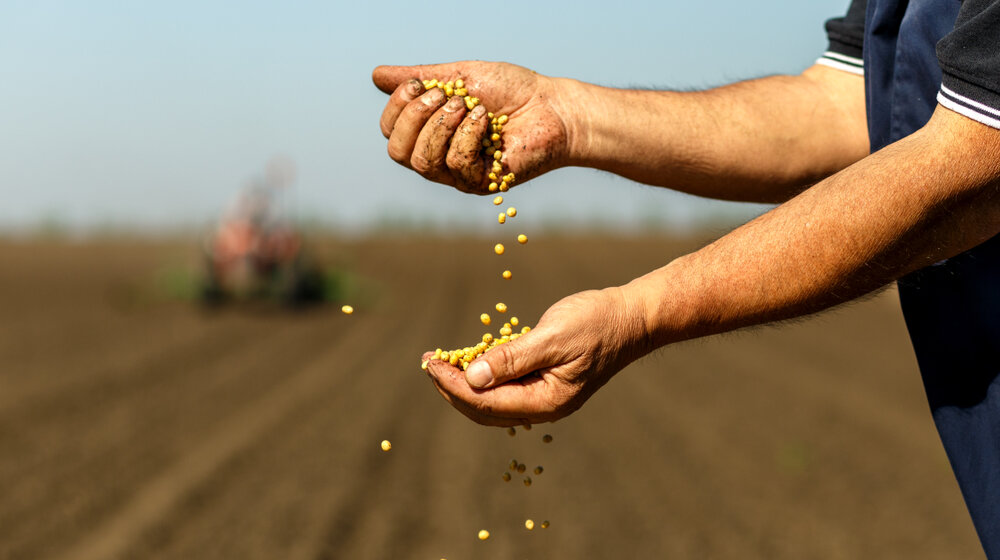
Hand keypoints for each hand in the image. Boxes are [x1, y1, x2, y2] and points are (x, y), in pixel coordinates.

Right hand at [372, 61, 571, 193]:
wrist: (552, 107)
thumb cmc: (512, 91)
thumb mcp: (460, 76)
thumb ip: (421, 77)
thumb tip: (377, 75)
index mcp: (429, 132)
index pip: (390, 131)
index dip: (397, 107)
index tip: (420, 85)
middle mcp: (438, 157)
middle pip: (396, 151)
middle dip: (415, 117)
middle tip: (447, 96)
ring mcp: (457, 174)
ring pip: (421, 162)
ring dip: (441, 126)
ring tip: (469, 106)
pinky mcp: (480, 183)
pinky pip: (455, 164)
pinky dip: (467, 136)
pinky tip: (486, 122)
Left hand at [422, 287, 649, 425]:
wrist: (632, 318)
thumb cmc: (597, 322)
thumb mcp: (553, 337)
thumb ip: (512, 359)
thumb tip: (472, 378)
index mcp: (547, 402)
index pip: (486, 402)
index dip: (453, 385)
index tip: (430, 364)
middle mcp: (544, 407)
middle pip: (484, 408)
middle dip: (452, 387)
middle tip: (427, 362)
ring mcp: (545, 397)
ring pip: (492, 401)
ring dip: (464, 383)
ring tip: (439, 362)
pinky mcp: (544, 382)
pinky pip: (506, 387)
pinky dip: (484, 375)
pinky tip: (468, 359)